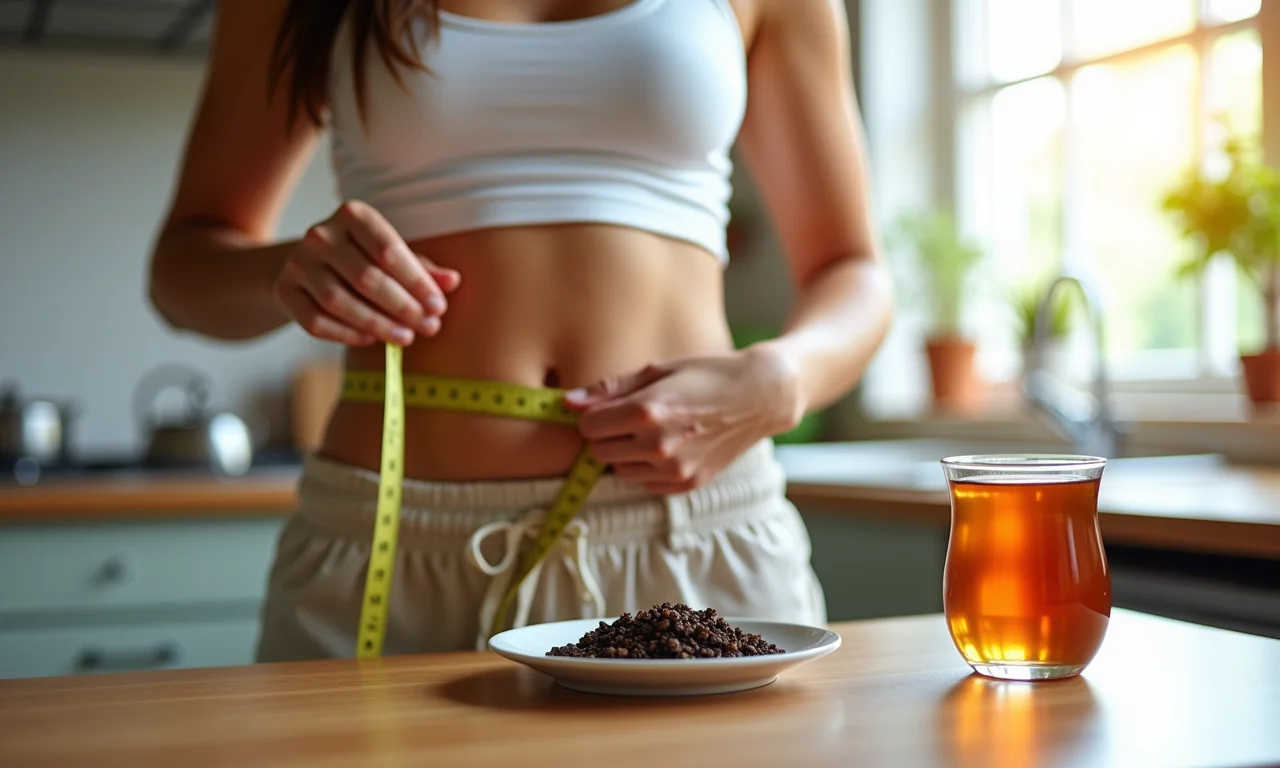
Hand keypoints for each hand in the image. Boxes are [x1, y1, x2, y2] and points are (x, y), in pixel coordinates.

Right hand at [272, 200, 460, 345]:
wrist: (308, 266)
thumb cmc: (362, 259)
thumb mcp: (393, 255)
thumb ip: (422, 268)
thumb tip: (452, 281)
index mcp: (353, 215)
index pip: (389, 251)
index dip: (417, 282)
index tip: (439, 307)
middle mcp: (320, 234)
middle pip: (366, 278)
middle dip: (402, 307)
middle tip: (429, 327)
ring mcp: (297, 263)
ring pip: (339, 301)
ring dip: (377, 324)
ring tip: (405, 338)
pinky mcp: (283, 291)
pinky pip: (315, 321)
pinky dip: (345, 334)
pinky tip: (371, 340)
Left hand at [564, 346, 804, 494]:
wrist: (759, 397)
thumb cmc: (708, 374)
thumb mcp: (658, 370)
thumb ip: (609, 389)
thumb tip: (568, 402)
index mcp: (647, 412)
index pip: (587, 427)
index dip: (593, 415)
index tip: (609, 407)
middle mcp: (658, 445)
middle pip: (599, 452)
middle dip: (607, 435)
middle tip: (631, 418)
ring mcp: (674, 469)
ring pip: (619, 470)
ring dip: (626, 453)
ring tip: (653, 431)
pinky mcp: (686, 484)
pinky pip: (644, 483)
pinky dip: (647, 467)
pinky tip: (668, 446)